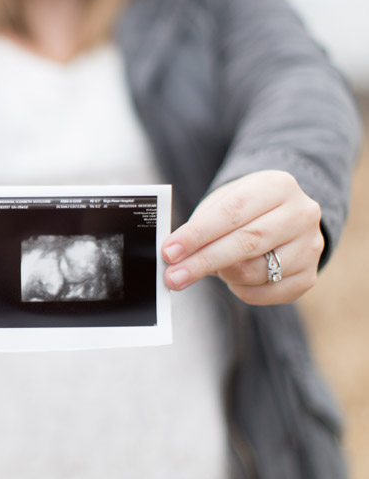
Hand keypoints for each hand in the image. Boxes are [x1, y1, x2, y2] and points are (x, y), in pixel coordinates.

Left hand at [161, 170, 323, 304]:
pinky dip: (241, 289)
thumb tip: (175, 255)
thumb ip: (201, 225)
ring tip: (213, 267)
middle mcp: (301, 214)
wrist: (283, 216)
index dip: (198, 235)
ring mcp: (310, 246)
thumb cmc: (244, 209)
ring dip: (224, 274)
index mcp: (278, 186)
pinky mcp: (309, 275)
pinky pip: (265, 293)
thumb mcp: (224, 202)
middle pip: (246, 243)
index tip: (169, 252)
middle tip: (173, 276)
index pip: (232, 212)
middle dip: (203, 262)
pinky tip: (234, 278)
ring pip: (255, 271)